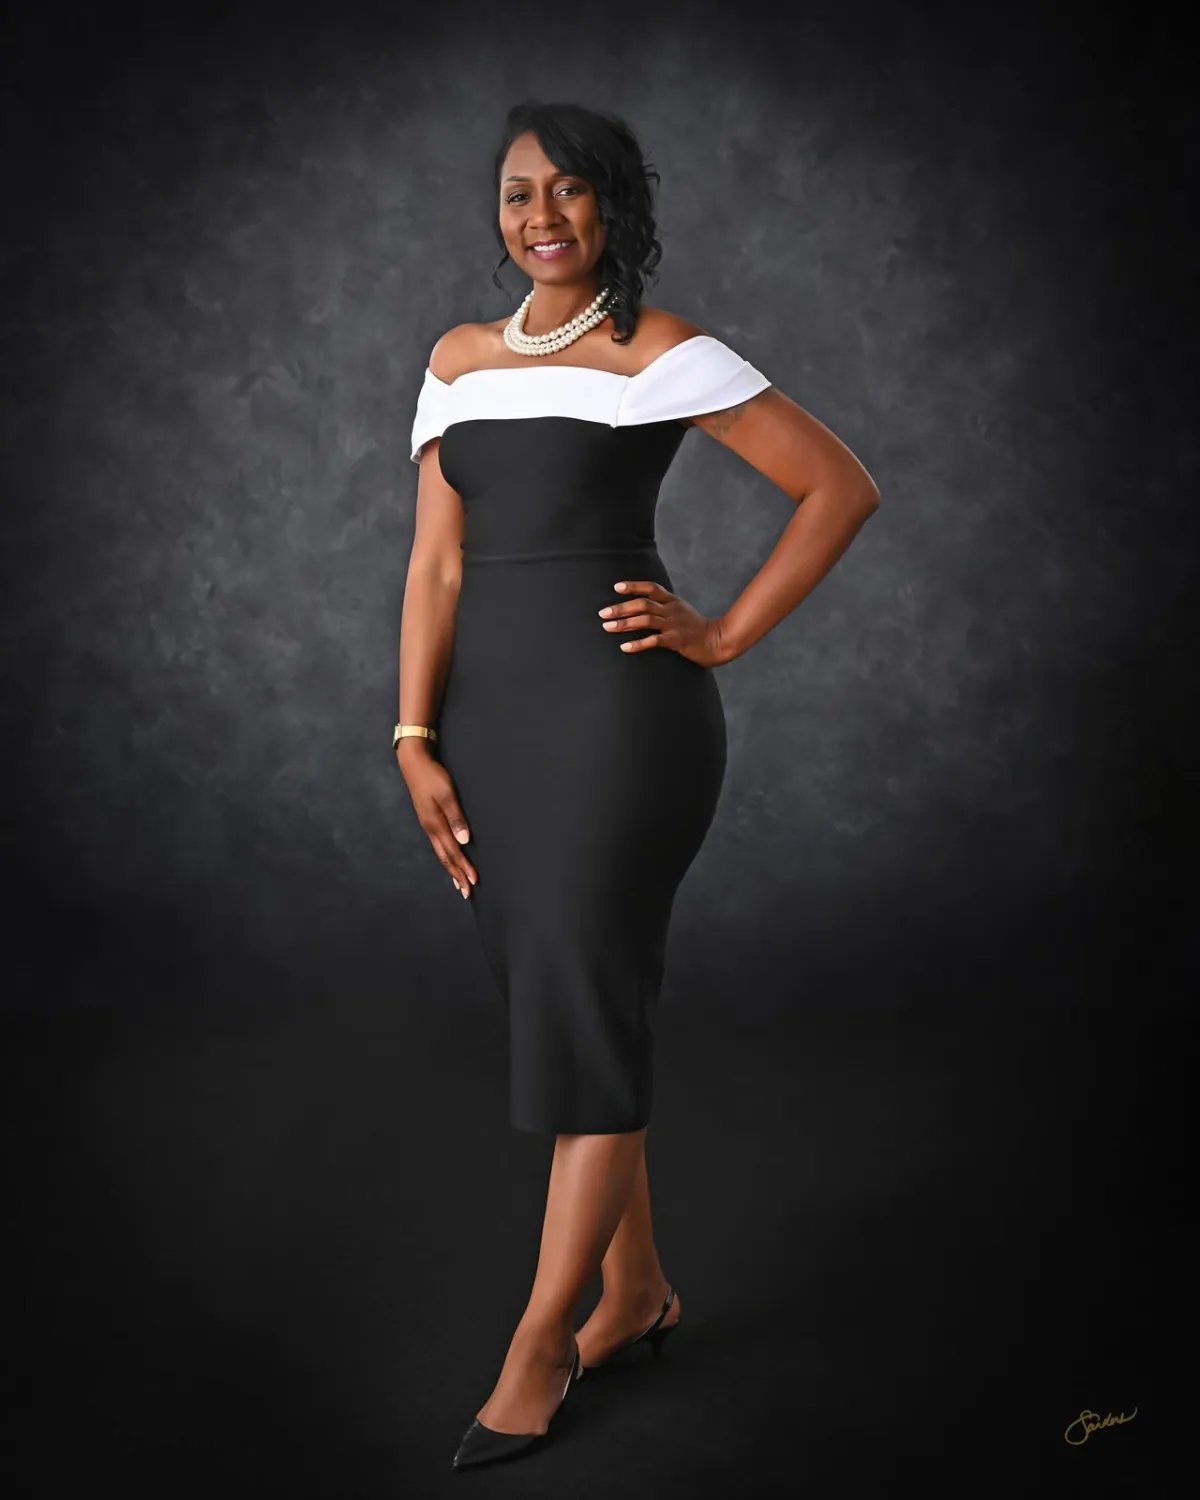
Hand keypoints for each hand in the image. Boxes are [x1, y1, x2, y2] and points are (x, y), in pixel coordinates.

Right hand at [396, 740, 476, 898]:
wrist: (413, 762)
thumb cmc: (432, 776)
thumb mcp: (446, 794)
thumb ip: (456, 817)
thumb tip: (464, 840)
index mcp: (436, 824)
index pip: (452, 852)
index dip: (463, 868)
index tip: (473, 882)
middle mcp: (431, 829)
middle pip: (445, 857)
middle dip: (456, 875)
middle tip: (466, 891)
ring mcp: (428, 825)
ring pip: (441, 852)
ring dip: (451, 868)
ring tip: (458, 882)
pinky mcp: (428, 819)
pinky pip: (438, 844)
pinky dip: (445, 856)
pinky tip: (448, 858)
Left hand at [598, 580, 731, 666]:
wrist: (717, 641)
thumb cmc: (696, 628)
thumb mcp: (681, 611)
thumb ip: (664, 606)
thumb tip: (642, 606)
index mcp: (672, 601)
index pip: (651, 588)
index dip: (633, 586)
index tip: (616, 587)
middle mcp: (671, 610)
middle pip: (643, 604)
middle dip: (621, 608)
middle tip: (603, 613)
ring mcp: (674, 625)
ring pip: (645, 620)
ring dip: (624, 623)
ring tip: (608, 627)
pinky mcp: (676, 640)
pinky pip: (653, 640)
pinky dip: (637, 644)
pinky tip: (624, 647)